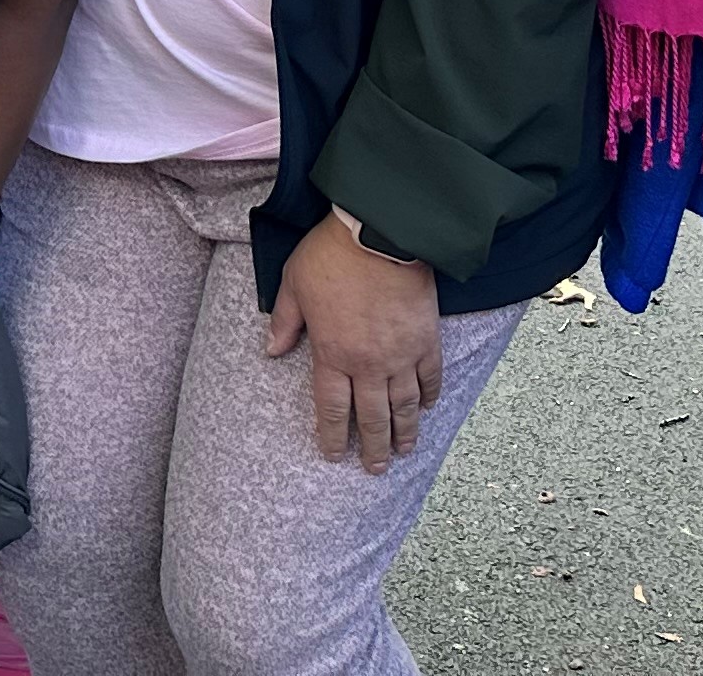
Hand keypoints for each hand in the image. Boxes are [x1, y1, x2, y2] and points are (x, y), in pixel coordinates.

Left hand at [267, 213, 442, 471]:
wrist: (379, 232)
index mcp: (332, 355)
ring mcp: (401, 355)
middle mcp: (368, 364)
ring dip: (404, 433)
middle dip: (373, 448)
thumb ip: (285, 321)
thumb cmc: (331, 255)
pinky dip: (429, 396)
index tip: (334, 455)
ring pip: (404, 407)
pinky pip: (430, 377)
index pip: (332, 409)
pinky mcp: (426, 340)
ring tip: (404, 451)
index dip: (333, 437)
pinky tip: (427, 407)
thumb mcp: (294, 284)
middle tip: (376, 470)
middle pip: (371, 418)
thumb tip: (272, 351)